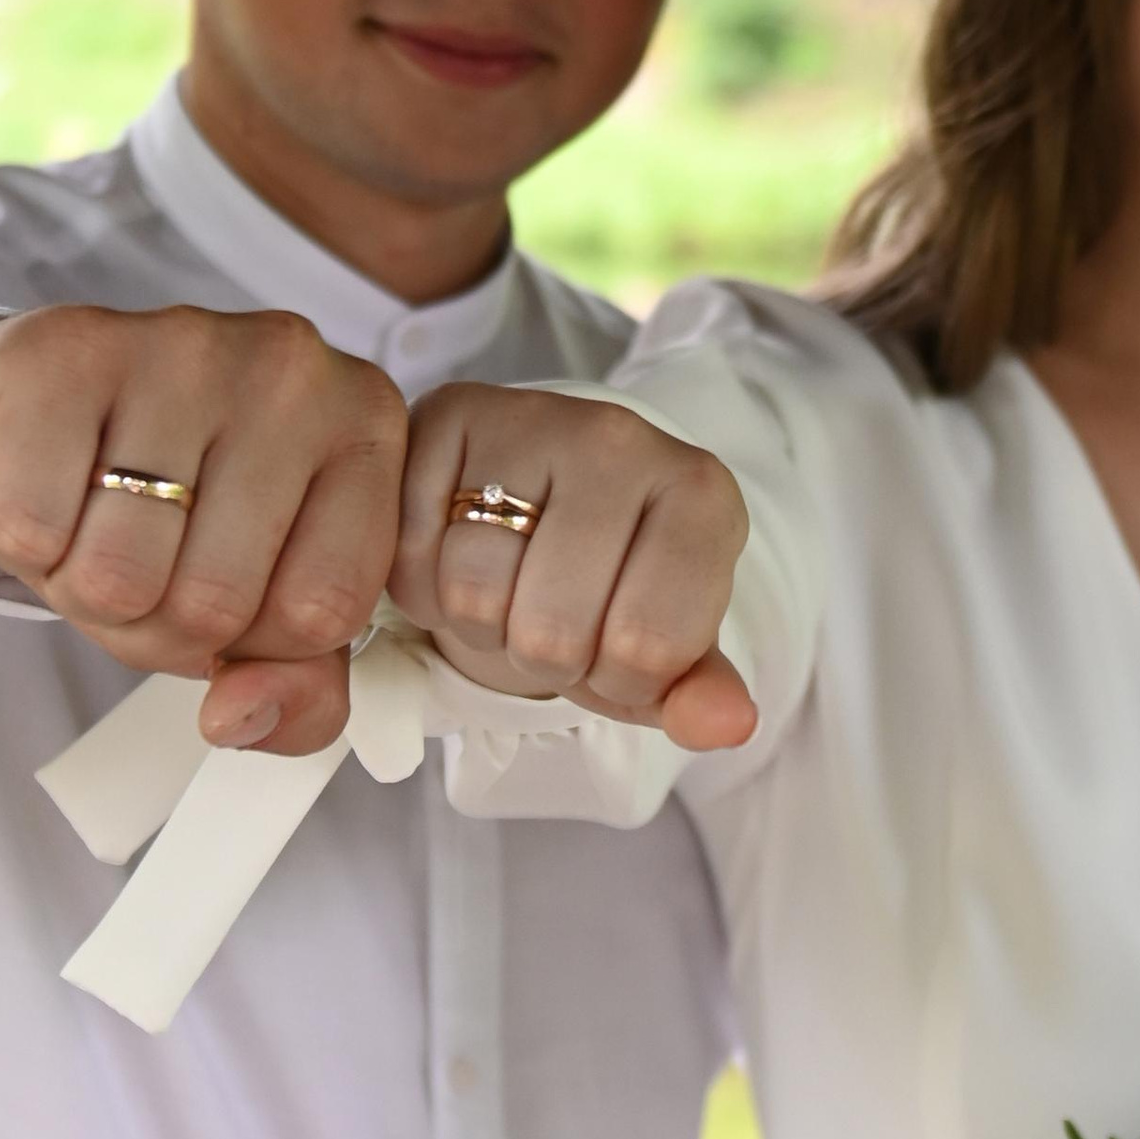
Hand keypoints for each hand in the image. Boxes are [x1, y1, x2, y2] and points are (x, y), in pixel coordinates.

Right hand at [0, 305, 406, 754]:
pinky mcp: (64, 351)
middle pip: (217, 602)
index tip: (230, 596)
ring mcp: (180, 343)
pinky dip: (20, 546)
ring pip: (119, 574)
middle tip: (141, 560)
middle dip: (156, 623)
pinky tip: (44, 489)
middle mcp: (293, 368)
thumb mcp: (260, 605)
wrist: (34, 407)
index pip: (323, 615)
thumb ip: (297, 690)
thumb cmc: (167, 511)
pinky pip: (29, 530)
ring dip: (81, 591)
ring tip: (90, 526)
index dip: (256, 645)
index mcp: (367, 428)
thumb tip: (235, 718)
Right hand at [393, 382, 756, 750]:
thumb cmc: (614, 584)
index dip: (619, 681)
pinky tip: (455, 555)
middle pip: (551, 630)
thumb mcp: (665, 649)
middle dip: (542, 658)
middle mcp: (623, 439)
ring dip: (478, 625)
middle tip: (551, 619)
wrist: (545, 499)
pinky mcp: (450, 413)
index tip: (619, 647)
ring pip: (473, 592)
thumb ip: (697, 694)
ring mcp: (533, 417)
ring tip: (505, 589)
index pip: (648, 647)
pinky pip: (411, 553)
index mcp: (701, 496)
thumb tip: (728, 726)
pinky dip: (422, 585)